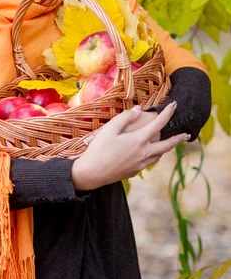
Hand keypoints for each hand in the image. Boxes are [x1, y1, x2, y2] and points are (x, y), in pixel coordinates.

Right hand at [71, 102, 189, 190]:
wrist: (91, 173)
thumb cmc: (99, 149)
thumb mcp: (110, 128)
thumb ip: (126, 117)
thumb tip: (139, 110)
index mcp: (139, 140)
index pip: (159, 124)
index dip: (168, 113)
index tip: (174, 105)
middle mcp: (144, 153)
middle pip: (167, 145)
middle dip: (178, 138)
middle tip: (187, 134)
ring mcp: (140, 164)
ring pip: (159, 155)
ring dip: (166, 148)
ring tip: (169, 143)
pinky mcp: (134, 171)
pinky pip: (149, 161)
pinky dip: (153, 155)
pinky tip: (147, 153)